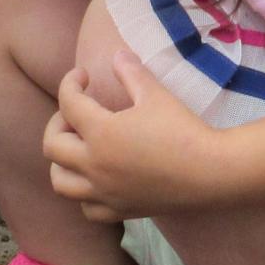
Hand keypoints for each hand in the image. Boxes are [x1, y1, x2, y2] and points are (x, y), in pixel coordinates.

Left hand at [43, 54, 212, 223]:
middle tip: (76, 112)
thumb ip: (131, 72)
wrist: (212, 173)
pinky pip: (87, 208)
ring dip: (61, 162)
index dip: (70, 83)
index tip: (82, 75)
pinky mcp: (120, 210)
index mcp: (101, 133)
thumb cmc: (184, 130)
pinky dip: (83, 193)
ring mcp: (104, 192)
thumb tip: (116, 54)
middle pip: (52, 145)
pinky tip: (98, 179)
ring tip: (78, 147)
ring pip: (60, 182)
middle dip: (57, 122)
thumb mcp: (156, 95)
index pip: (68, 103)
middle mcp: (94, 166)